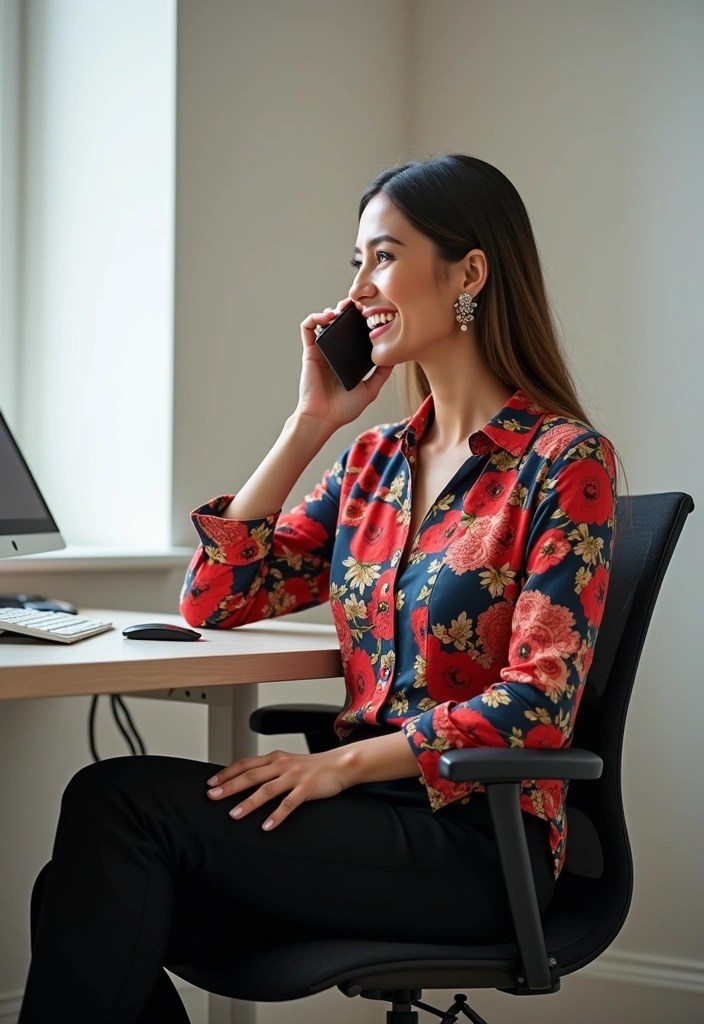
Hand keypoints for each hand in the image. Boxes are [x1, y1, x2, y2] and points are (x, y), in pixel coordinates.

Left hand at [206, 747, 353, 829]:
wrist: (340, 763)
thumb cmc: (312, 767)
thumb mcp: (287, 764)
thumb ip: (269, 770)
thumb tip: (246, 781)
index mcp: (274, 758)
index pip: (245, 764)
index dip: (226, 773)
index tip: (211, 783)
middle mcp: (281, 764)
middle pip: (251, 776)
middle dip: (229, 787)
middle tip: (213, 797)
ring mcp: (294, 776)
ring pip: (267, 790)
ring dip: (249, 803)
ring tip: (234, 815)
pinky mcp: (306, 788)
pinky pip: (289, 803)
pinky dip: (277, 815)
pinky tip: (267, 826)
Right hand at [296, 299, 393, 429]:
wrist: (323, 417)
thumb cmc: (344, 408)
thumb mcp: (370, 389)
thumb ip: (382, 373)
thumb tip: (396, 357)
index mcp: (349, 358)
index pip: (356, 333)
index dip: (363, 320)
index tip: (374, 313)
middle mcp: (336, 352)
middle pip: (342, 323)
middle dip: (350, 309)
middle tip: (360, 304)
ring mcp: (322, 350)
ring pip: (325, 320)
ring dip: (334, 309)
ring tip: (344, 308)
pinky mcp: (310, 351)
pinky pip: (308, 327)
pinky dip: (315, 317)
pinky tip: (327, 316)